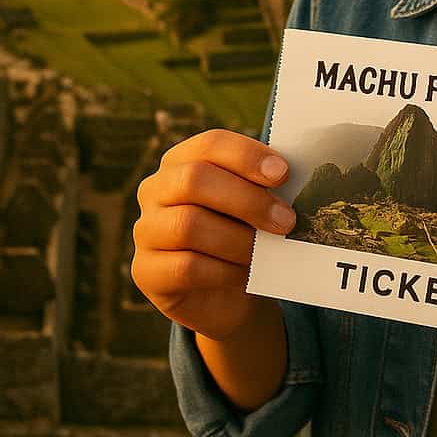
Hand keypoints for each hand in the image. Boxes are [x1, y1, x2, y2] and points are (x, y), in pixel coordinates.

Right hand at [131, 128, 296, 341]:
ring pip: (189, 225)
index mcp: (183, 160)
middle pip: (195, 179)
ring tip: (268, 252)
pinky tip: (246, 274)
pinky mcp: (146, 271)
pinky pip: (185, 267)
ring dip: (239, 239)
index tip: (283, 173)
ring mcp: (146, 230)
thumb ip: (265, 184)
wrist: (226, 293)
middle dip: (248, 199)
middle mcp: (156, 189)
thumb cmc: (243, 232)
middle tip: (286, 221)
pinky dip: (224, 271)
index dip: (247, 155)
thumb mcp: (253, 202)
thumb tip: (291, 173)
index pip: (210, 143)